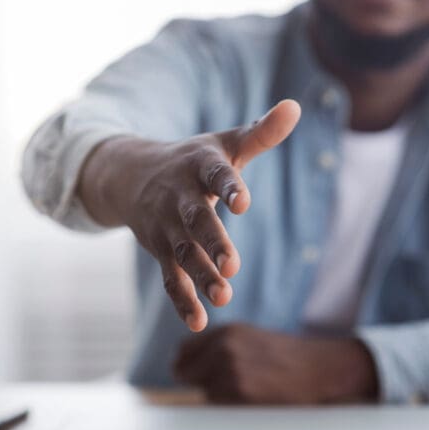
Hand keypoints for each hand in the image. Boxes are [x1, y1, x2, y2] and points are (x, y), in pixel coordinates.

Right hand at [78, 100, 301, 331]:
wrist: (132, 176)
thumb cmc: (192, 160)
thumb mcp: (224, 143)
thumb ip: (261, 132)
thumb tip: (296, 107)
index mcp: (199, 166)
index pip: (215, 175)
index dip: (229, 188)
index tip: (243, 203)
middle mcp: (179, 197)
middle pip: (196, 222)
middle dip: (213, 243)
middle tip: (233, 265)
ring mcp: (167, 227)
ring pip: (183, 254)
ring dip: (201, 275)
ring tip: (224, 296)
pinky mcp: (161, 252)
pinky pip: (171, 278)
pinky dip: (182, 300)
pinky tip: (198, 322)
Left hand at [173, 323, 378, 403]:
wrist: (319, 370)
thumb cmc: (286, 357)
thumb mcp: (248, 339)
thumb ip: (216, 347)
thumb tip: (180, 364)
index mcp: (225, 332)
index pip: (183, 352)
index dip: (188, 366)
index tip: (196, 373)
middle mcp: (223, 347)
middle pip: (184, 372)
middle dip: (198, 382)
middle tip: (225, 385)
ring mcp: (229, 369)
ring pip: (203, 392)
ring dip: (218, 395)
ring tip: (248, 389)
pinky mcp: (237, 392)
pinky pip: (218, 405)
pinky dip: (230, 406)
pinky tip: (253, 398)